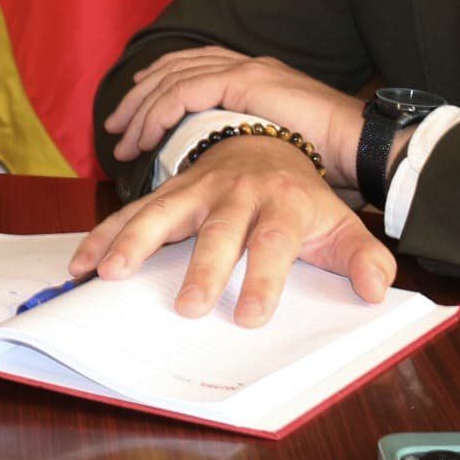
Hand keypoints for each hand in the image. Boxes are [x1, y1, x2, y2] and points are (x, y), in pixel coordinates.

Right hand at [68, 136, 394, 325]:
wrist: (268, 141)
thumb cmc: (303, 200)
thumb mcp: (341, 226)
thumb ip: (364, 257)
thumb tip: (377, 289)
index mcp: (284, 204)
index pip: (273, 243)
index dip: (262, 279)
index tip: (250, 317)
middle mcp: (238, 194)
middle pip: (218, 231)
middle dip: (201, 268)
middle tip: (187, 308)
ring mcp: (199, 189)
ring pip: (164, 212)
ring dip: (134, 242)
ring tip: (109, 273)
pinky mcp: (170, 191)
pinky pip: (132, 211)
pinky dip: (105, 235)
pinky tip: (81, 262)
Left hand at [105, 46, 368, 184]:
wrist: (363, 144)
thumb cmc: (331, 155)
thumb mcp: (281, 144)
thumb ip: (250, 142)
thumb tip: (224, 165)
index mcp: (254, 75)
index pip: (193, 69)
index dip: (159, 87)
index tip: (135, 112)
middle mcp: (246, 65)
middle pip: (175, 69)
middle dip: (139, 97)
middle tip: (114, 126)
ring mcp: (245, 70)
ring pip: (173, 79)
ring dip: (142, 110)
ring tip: (121, 139)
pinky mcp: (245, 83)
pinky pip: (185, 92)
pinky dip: (159, 113)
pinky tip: (146, 137)